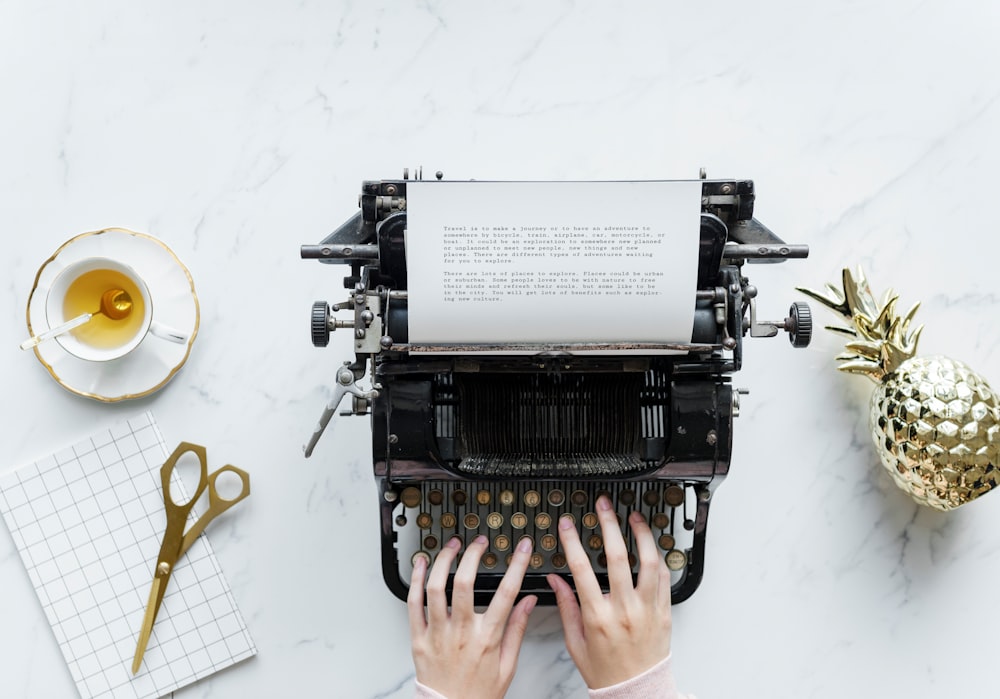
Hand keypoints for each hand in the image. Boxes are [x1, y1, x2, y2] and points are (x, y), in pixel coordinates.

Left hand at [408, 534, 537, 698]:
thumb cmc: (478, 694)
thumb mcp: (507, 666)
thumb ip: (517, 630)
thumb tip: (528, 602)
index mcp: (486, 638)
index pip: (506, 593)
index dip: (517, 565)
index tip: (522, 548)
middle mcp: (461, 633)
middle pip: (465, 583)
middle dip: (473, 555)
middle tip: (479, 542)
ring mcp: (437, 634)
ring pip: (436, 588)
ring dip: (444, 561)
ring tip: (452, 546)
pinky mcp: (418, 639)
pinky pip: (413, 603)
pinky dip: (415, 580)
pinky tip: (421, 564)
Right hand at [547, 495, 671, 688]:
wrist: (637, 693)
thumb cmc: (606, 672)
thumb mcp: (576, 643)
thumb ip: (567, 607)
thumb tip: (556, 580)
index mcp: (598, 617)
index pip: (582, 569)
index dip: (573, 542)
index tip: (568, 524)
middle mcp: (625, 610)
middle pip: (618, 557)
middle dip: (609, 524)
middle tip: (604, 505)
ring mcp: (647, 610)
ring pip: (649, 562)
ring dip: (642, 534)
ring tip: (635, 517)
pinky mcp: (664, 613)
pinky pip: (664, 579)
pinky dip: (658, 558)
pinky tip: (650, 546)